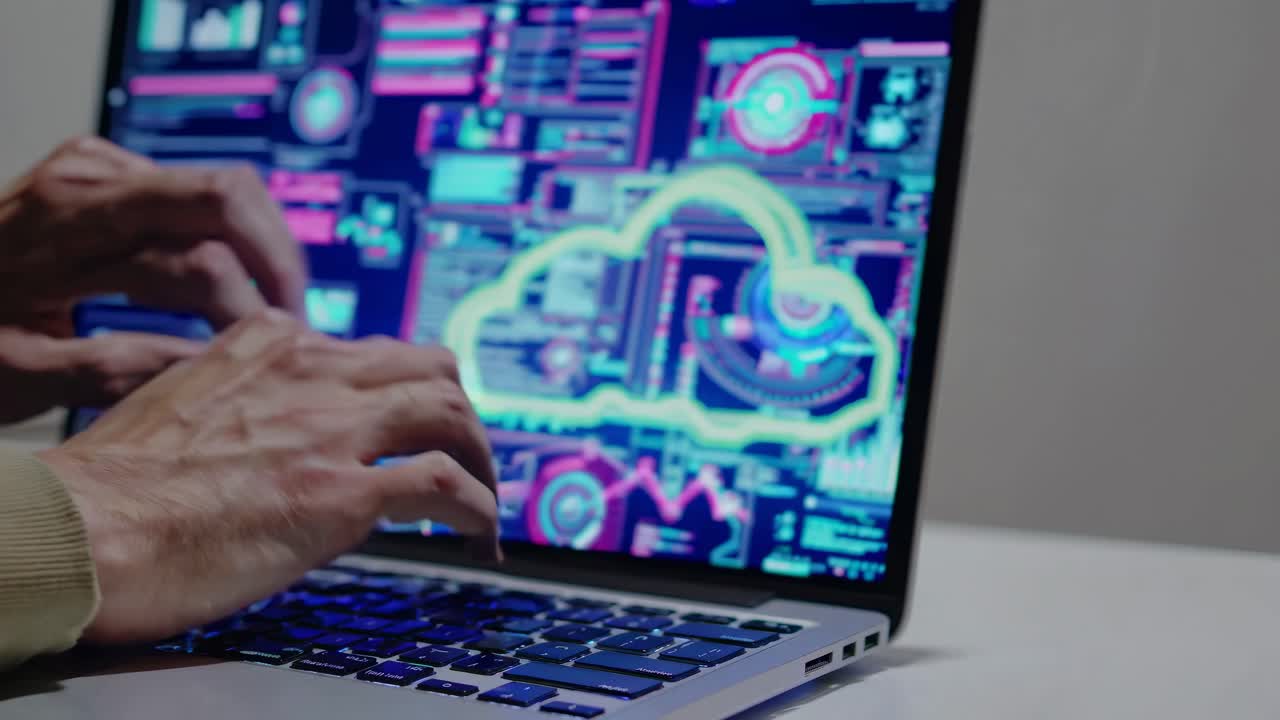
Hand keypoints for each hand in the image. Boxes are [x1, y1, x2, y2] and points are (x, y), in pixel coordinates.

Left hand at [0, 136, 306, 422]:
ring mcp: (99, 167)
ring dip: (256, 253)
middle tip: (290, 328)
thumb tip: (213, 373)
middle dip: (276, 265)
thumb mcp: (21, 373)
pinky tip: (227, 289)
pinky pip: (194, 197)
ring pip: (223, 192)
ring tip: (264, 315)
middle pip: (232, 195)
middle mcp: (91, 178)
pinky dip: (226, 242)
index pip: (203, 244)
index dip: (255, 298)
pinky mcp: (107, 173)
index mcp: (69, 222)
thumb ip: (117, 372)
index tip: (269, 354)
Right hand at [38, 310, 500, 644]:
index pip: (371, 349)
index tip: (415, 422)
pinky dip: (478, 508)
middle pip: (430, 366)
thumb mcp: (182, 397)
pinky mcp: (342, 491)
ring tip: (486, 499)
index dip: (405, 389)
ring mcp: (331, 428)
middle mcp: (311, 372)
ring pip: (452, 411)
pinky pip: (446, 485)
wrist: (81, 528)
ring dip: (483, 458)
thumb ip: (244, 391)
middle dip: (460, 413)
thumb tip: (279, 422)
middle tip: (467, 455)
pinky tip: (478, 533)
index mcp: (270, 343)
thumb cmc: (112, 482)